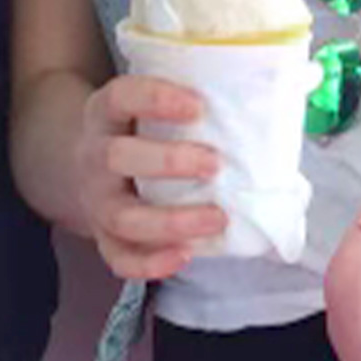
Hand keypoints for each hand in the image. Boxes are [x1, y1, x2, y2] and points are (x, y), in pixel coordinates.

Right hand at [75, 74, 228, 281]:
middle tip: (215, 163)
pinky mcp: (101, 237)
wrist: (84, 167)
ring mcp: (95, 200)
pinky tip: (186, 255)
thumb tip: (276, 101)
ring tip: (218, 219)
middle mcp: (94, 156)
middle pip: (118, 157)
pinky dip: (150, 263)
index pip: (122, 97)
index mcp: (106, 114)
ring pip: (122, 216)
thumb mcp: (145, 108)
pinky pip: (118, 257)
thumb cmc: (137, 133)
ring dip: (171, 221)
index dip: (155, 99)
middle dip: (168, 162)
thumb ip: (190, 106)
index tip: (197, 106)